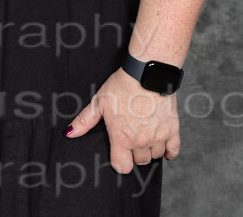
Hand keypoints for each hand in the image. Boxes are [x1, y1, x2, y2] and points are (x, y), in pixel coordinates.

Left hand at [66, 69, 180, 172]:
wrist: (146, 74)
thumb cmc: (121, 87)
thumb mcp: (98, 103)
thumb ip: (84, 121)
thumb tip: (69, 133)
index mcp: (121, 138)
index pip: (122, 167)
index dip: (119, 162)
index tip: (119, 153)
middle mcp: (140, 141)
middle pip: (140, 161)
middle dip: (134, 154)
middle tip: (131, 139)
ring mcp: (158, 137)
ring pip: (155, 156)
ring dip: (149, 150)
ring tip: (144, 136)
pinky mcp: (172, 130)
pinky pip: (173, 151)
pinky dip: (169, 152)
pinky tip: (163, 147)